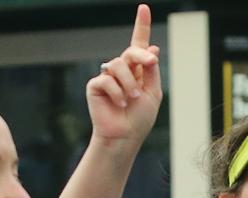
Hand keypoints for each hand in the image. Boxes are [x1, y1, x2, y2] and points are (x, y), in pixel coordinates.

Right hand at [87, 3, 161, 146]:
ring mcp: (107, 76)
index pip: (138, 45)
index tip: (144, 8)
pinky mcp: (95, 85)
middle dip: (142, 56)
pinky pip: (107, 79)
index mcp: (138, 71)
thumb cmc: (140, 118)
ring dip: (130, 83)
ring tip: (132, 98)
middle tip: (150, 62)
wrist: (125, 136)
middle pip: (131, 52)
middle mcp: (122, 70)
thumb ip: (151, 71)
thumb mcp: (153, 93)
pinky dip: (117, 92)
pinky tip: (119, 103)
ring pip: (119, 65)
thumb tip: (152, 49)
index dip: (141, 26)